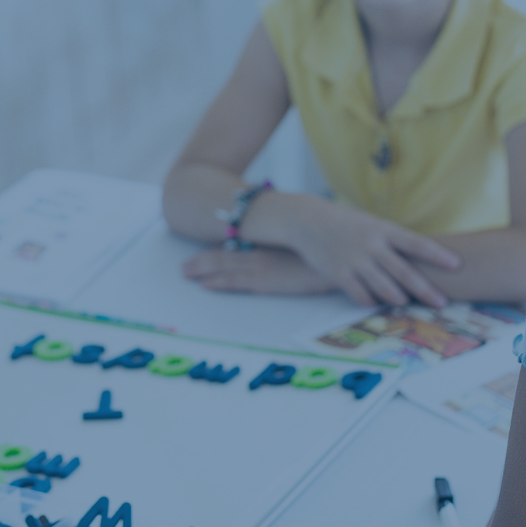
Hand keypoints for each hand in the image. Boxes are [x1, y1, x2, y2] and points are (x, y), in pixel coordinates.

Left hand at [182, 247, 333, 294]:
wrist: (343, 255)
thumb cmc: (329, 250)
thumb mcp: (308, 244)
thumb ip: (295, 244)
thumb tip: (292, 246)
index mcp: (272, 242)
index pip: (239, 245)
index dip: (218, 248)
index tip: (203, 251)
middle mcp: (263, 251)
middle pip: (225, 255)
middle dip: (203, 261)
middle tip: (183, 267)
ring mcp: (264, 266)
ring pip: (226, 267)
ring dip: (204, 270)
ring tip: (185, 273)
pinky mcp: (270, 281)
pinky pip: (239, 282)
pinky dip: (220, 282)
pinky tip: (206, 284)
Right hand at [257, 193, 459, 307]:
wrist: (308, 220)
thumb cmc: (346, 223)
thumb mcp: (372, 224)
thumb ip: (393, 240)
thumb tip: (421, 258)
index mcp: (383, 229)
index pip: (416, 242)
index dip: (437, 254)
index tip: (456, 264)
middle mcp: (372, 245)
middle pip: (404, 271)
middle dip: (425, 289)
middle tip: (442, 302)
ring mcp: (355, 260)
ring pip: (384, 286)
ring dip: (399, 298)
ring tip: (407, 303)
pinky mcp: (339, 273)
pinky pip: (360, 295)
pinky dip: (371, 301)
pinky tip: (376, 303)